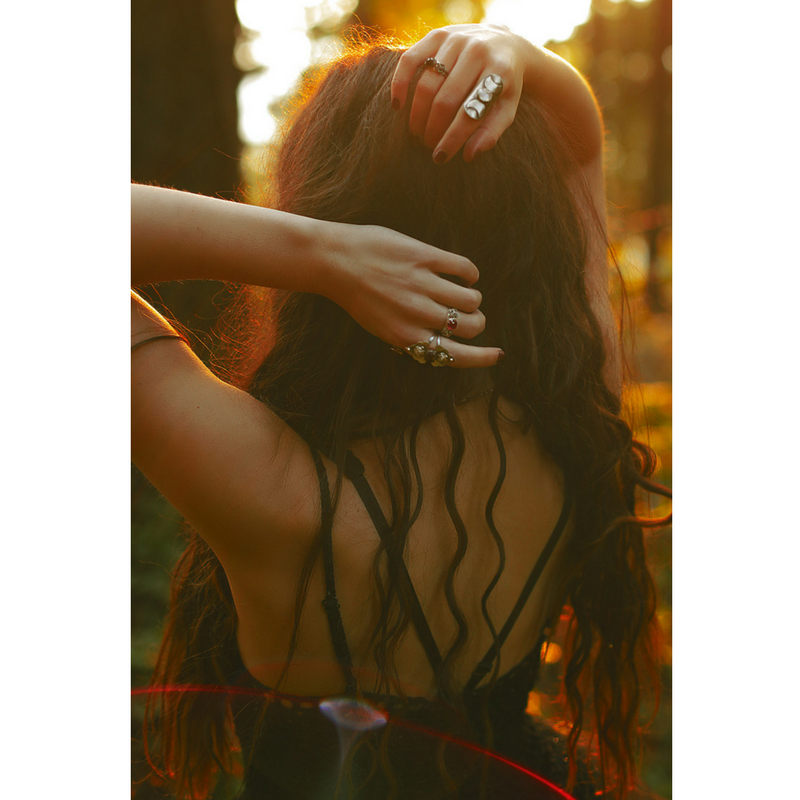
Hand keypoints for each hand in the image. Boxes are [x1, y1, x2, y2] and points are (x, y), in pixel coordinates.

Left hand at [321, 221, 502, 368]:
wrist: (333, 261)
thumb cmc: (357, 295)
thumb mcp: (382, 326)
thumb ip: (413, 335)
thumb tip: (446, 339)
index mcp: (406, 337)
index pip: (455, 356)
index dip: (482, 357)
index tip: (497, 354)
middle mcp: (416, 314)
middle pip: (470, 327)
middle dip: (477, 323)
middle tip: (471, 316)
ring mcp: (421, 284)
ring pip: (471, 300)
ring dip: (474, 299)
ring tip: (464, 293)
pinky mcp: (424, 256)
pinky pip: (465, 269)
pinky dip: (471, 274)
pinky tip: (464, 274)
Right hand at [391, 24, 533, 163]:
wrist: (504, 43)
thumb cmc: (503, 85)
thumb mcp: (506, 109)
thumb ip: (491, 132)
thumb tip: (468, 155)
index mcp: (499, 71)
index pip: (469, 113)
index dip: (453, 138)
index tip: (440, 157)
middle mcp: (477, 51)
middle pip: (445, 101)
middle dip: (433, 129)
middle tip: (428, 145)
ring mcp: (456, 40)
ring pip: (427, 85)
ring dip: (418, 115)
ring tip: (418, 132)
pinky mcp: (437, 34)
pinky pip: (410, 60)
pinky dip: (400, 84)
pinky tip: (397, 106)